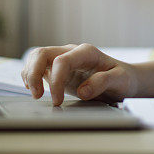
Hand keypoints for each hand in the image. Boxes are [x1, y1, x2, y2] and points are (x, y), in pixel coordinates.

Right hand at [21, 43, 138, 105]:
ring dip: (30, 75)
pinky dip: (31, 76)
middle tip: (37, 96)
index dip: (56, 81)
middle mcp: (72, 52)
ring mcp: (63, 59)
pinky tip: (34, 89)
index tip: (58, 101)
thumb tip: (83, 91)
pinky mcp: (57, 68)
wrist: (123, 79)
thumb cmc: (122, 79)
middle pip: (42, 53)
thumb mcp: (121, 81)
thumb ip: (103, 83)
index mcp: (86, 52)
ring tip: (35, 95)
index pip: (62, 61)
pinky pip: (37, 66)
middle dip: (34, 74)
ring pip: (36, 58)